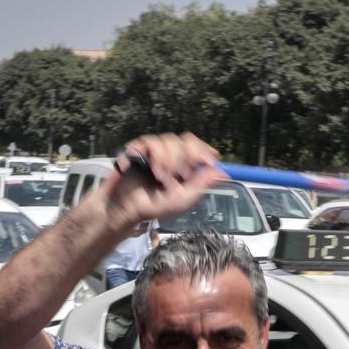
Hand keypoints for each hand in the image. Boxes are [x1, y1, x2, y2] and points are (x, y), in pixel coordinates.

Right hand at [101, 132, 226, 226]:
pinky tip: (153, 170)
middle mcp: (172, 157)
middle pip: (188, 140)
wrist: (126, 208)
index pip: (200, 149)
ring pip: (170, 140)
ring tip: (162, 178)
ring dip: (169, 160)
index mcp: (185, 168)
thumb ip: (201, 184)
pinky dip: (156, 156)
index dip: (205, 151)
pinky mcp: (139, 148)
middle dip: (188, 155)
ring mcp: (155, 151)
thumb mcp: (183, 199)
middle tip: (182, 173)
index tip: (209, 160)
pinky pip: (152, 141)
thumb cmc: (153, 206)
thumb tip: (223, 172)